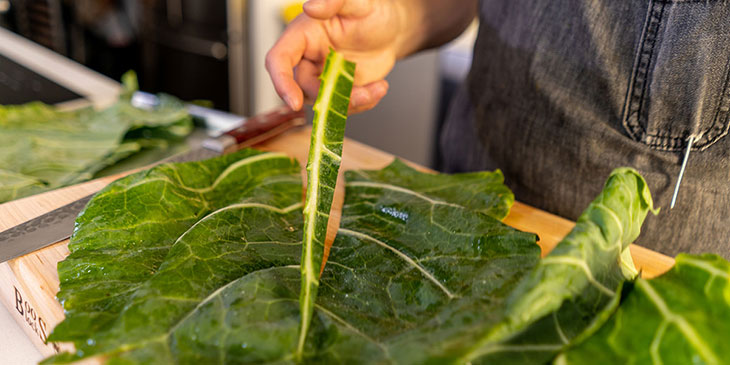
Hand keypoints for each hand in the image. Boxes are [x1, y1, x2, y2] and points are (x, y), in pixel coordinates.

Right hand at [266, 0, 406, 113]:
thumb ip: (332, 2)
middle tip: (363, 94)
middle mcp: (309, 59)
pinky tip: (378, 87)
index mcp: (302, 36)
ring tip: (377, 88)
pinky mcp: (339, 90)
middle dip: (330, 97)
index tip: (294, 102)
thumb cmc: (371, 12)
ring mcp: (324, 77)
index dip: (282, 82)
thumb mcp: (356, 2)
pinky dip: (363, 104)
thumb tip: (310, 7)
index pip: (279, 60)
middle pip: (303, 88)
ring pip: (324, 102)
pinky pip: (343, 107)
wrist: (391, 31)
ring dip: (351, 103)